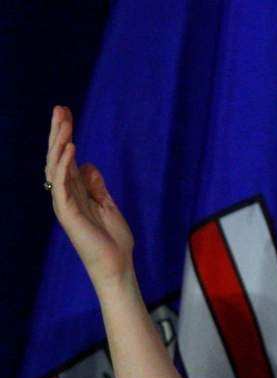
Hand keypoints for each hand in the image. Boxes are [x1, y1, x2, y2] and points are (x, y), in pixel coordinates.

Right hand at [45, 105, 133, 287]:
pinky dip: (65, 165)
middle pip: (57, 157)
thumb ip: (96, 186)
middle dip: (58, 132)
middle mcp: (65, 195)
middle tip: (59, 109)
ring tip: (64, 123)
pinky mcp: (68, 213)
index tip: (66, 113)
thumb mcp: (108, 206)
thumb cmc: (113, 241)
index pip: (66, 158)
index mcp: (75, 193)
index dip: (65, 135)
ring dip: (59, 143)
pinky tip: (71, 148)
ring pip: (56, 167)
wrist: (116, 265)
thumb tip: (88, 165)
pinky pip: (62, 185)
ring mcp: (65, 204)